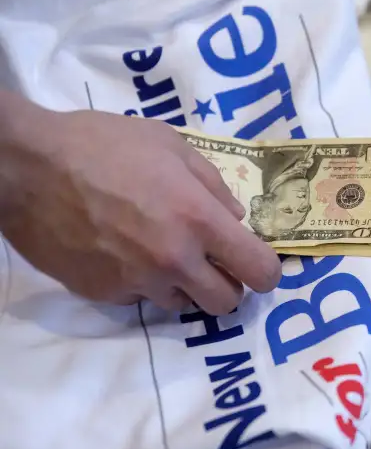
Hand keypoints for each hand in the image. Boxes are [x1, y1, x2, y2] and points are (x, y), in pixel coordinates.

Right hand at [0, 93, 281, 314]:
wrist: (26, 167)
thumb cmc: (101, 145)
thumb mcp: (170, 145)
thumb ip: (212, 185)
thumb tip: (235, 219)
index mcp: (198, 220)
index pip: (259, 271)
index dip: (266, 272)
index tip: (257, 264)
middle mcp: (174, 260)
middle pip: (227, 303)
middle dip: (227, 286)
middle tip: (212, 264)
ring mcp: (137, 282)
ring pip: (182, 304)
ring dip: (182, 285)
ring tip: (157, 250)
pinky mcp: (104, 295)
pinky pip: (139, 299)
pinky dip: (140, 283)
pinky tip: (120, 251)